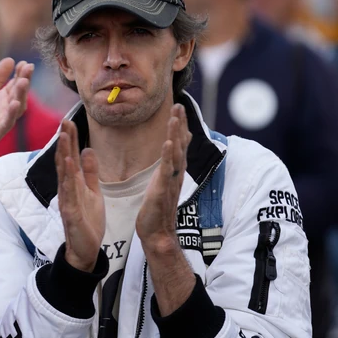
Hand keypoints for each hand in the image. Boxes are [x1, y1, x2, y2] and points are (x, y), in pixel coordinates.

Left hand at [0, 58, 31, 158]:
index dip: (21, 73)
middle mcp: (8, 107)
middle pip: (19, 92)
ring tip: (23, 81)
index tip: (24, 62)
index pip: (16, 83)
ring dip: (21, 94)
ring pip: (17, 106)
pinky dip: (12, 113)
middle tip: (28, 67)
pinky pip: (7, 121)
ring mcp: (4, 119)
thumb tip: (10, 59)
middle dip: (24, 79)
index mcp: (4, 97)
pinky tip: (15, 103)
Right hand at [55, 119, 104, 271]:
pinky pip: (69, 192)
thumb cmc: (88, 221)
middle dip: (64, 141)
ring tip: (63, 136)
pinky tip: (69, 164)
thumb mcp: (93, 192)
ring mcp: (67, 200)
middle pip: (64, 160)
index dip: (70, 140)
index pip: (70, 157)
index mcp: (73, 184)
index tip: (69, 121)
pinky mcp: (70, 212)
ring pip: (64, 173)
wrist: (87, 249)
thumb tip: (87, 150)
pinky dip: (68, 177)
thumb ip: (90, 172)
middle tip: (64, 121)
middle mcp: (66, 189)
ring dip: (63, 154)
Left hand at [136, 104, 191, 250]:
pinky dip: (167, 156)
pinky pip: (166, 170)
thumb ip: (169, 165)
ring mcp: (170, 181)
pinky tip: (167, 143)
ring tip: (174, 118)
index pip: (179, 143)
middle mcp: (175, 173)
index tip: (179, 107)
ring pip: (175, 154)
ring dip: (175, 135)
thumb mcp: (164, 181)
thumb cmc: (158, 207)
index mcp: (174, 170)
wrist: (157, 232)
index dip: (180, 126)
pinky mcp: (162, 190)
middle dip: (180, 124)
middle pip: (180, 144)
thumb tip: (173, 150)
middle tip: (179, 105)